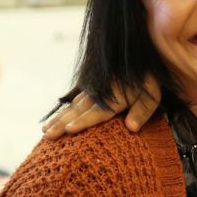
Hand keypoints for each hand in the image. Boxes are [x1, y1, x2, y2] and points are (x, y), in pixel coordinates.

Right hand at [42, 74, 160, 139]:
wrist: (141, 60)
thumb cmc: (148, 83)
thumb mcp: (151, 97)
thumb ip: (141, 112)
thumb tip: (132, 128)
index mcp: (115, 98)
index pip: (97, 112)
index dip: (84, 121)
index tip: (69, 130)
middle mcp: (100, 94)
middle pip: (79, 111)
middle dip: (62, 123)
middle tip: (47, 135)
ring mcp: (94, 90)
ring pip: (73, 106)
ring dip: (59, 118)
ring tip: (45, 130)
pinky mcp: (92, 88)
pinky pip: (75, 100)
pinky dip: (64, 110)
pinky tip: (55, 118)